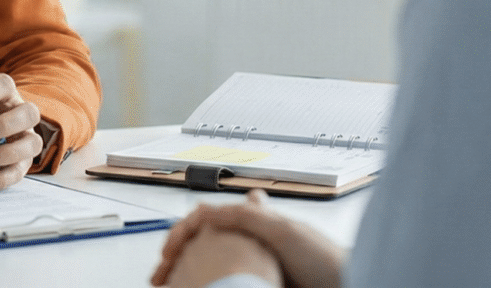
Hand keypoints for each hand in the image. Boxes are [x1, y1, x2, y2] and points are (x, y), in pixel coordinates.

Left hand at [0, 65, 42, 191]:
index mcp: (4, 93)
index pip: (5, 84)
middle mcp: (20, 114)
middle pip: (30, 112)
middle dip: (6, 124)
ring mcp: (25, 139)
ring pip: (34, 143)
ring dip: (10, 152)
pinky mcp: (22, 164)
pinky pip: (20, 172)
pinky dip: (2, 178)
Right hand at [151, 190, 343, 287]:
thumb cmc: (328, 261)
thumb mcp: (284, 231)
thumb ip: (246, 217)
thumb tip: (207, 210)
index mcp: (257, 224)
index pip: (208, 220)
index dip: (184, 232)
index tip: (170, 249)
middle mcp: (253, 245)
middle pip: (203, 246)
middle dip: (178, 258)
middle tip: (162, 276)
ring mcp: (257, 269)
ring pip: (212, 270)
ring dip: (188, 276)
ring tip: (171, 286)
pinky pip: (227, 287)